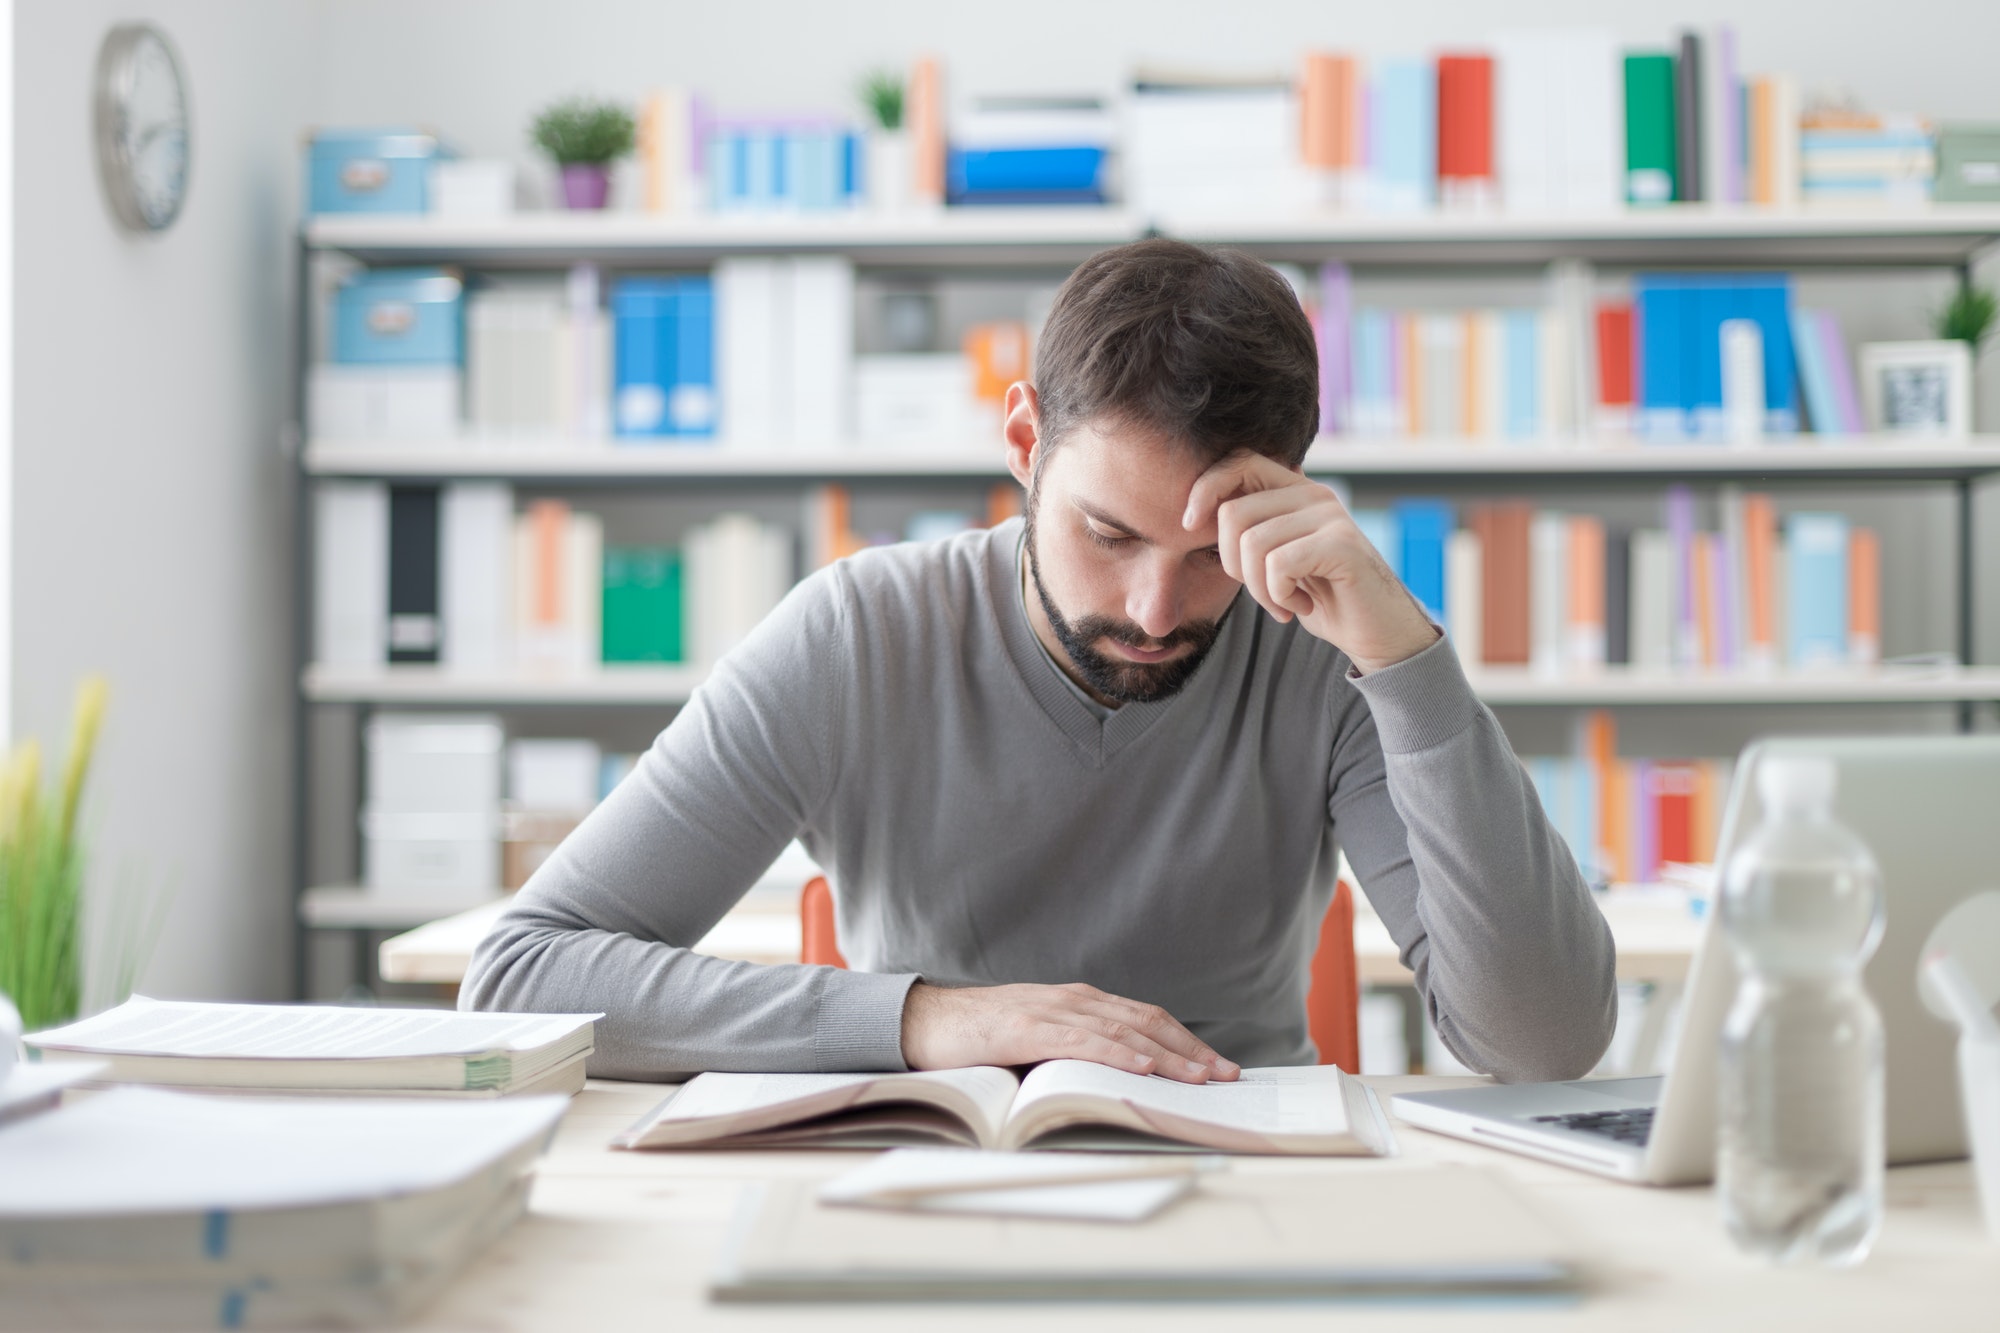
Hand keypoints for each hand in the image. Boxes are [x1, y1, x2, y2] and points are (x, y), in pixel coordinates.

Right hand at [900, 981, 1240, 1083]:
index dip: (1185, 1041)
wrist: (923, 1021)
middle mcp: (1073, 1000)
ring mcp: (1051, 1011)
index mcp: (1078, 1002)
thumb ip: (1075, 1052)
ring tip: (1198, 1076)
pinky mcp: (1026, 1028)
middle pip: (1146, 1022)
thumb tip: (1119, 1084)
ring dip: (1166, 1055)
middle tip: (1227, 1075)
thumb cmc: (978, 1037)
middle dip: (1190, 1049)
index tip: (1217, 1065)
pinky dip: (1116, 1054)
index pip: (1146, 1019)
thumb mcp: (1038, 1041)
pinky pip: (1081, 1041)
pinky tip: (1142, 1066)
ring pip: (1122, 1031)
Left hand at [1182, 452, 1438, 673]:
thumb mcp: (1276, 559)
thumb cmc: (1322, 598)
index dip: (1205, 489)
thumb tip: (1195, 513)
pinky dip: (1278, 595)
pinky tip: (1299, 606)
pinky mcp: (1342, 545)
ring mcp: (1331, 517)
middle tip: (1263, 591)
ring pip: (1252, 544)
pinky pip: (1279, 564)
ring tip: (1283, 603)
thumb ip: (1250, 531)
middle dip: (1232, 565)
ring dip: (1259, 589)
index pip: (1238, 462)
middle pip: (1233, 513)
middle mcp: (1315, 495)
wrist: (1378, 634)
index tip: (1189, 526)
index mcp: (1297, 491)